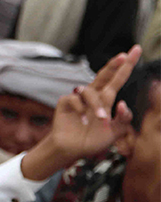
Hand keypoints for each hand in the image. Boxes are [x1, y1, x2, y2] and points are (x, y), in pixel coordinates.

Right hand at [21, 46, 142, 180]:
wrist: (72, 150)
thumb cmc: (92, 140)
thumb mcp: (115, 132)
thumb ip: (123, 119)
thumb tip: (123, 104)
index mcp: (106, 99)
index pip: (118, 79)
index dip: (127, 66)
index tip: (136, 51)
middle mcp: (93, 95)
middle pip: (104, 75)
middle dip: (114, 65)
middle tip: (124, 56)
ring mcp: (79, 98)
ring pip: (90, 91)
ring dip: (97, 105)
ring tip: (101, 119)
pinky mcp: (66, 102)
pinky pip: (75, 99)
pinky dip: (81, 110)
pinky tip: (83, 120)